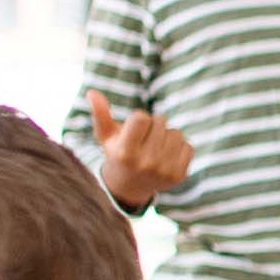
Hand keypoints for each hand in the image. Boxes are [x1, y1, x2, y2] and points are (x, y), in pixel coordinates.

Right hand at [87, 90, 191, 207]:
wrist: (131, 187)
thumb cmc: (117, 153)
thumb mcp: (106, 136)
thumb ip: (100, 114)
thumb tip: (91, 92)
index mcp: (125, 152)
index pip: (142, 117)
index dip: (139, 118)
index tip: (134, 129)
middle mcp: (145, 163)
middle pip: (160, 121)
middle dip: (153, 125)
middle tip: (144, 140)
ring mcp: (164, 171)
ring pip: (176, 132)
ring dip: (167, 135)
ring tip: (155, 147)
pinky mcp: (178, 176)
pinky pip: (188, 146)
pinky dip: (179, 147)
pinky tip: (166, 156)